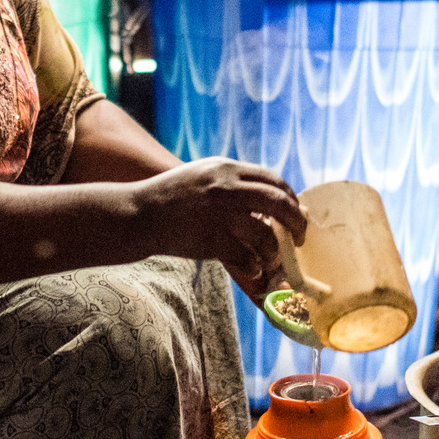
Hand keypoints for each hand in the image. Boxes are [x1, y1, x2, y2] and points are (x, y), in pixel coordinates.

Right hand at [131, 158, 306, 285]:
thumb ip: (232, 181)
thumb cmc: (170, 196)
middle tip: (300, 237)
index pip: (273, 179)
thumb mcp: (202, 175)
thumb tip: (269, 199)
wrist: (138, 214)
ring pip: (265, 234)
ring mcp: (219, 214)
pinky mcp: (211, 239)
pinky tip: (252, 269)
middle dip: (296, 222)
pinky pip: (247, 257)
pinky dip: (254, 267)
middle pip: (279, 202)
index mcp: (226, 169)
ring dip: (273, 251)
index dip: (290, 197)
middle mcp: (226, 187)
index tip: (295, 212)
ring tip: (269, 258)